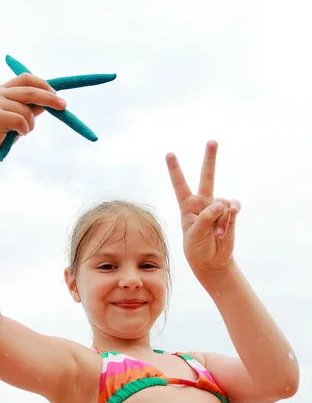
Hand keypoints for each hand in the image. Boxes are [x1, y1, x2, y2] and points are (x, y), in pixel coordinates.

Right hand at [0, 73, 66, 162]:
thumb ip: (34, 107)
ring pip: (27, 110)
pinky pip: (21, 121)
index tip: (57, 94)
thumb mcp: (22, 117)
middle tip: (64, 105)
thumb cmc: (5, 134)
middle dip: (50, 98)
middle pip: (30, 90)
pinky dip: (24, 130)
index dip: (43, 84)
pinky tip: (15, 134)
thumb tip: (54, 98)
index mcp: (4, 89)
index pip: (26, 78)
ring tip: (23, 131)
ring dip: (31, 124)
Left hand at [166, 141, 240, 279]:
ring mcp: (217, 207)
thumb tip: (221, 203)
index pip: (179, 184)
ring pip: (223, 202)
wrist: (212, 261)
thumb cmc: (197, 248)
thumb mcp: (194, 234)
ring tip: (216, 233)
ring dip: (221, 219)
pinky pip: (233, 206)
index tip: (169, 153)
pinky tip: (233, 217)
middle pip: (207, 176)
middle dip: (210, 158)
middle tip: (212, 141)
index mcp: (187, 206)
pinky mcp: (230, 213)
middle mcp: (202, 202)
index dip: (175, 169)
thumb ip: (205, 217)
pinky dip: (233, 213)